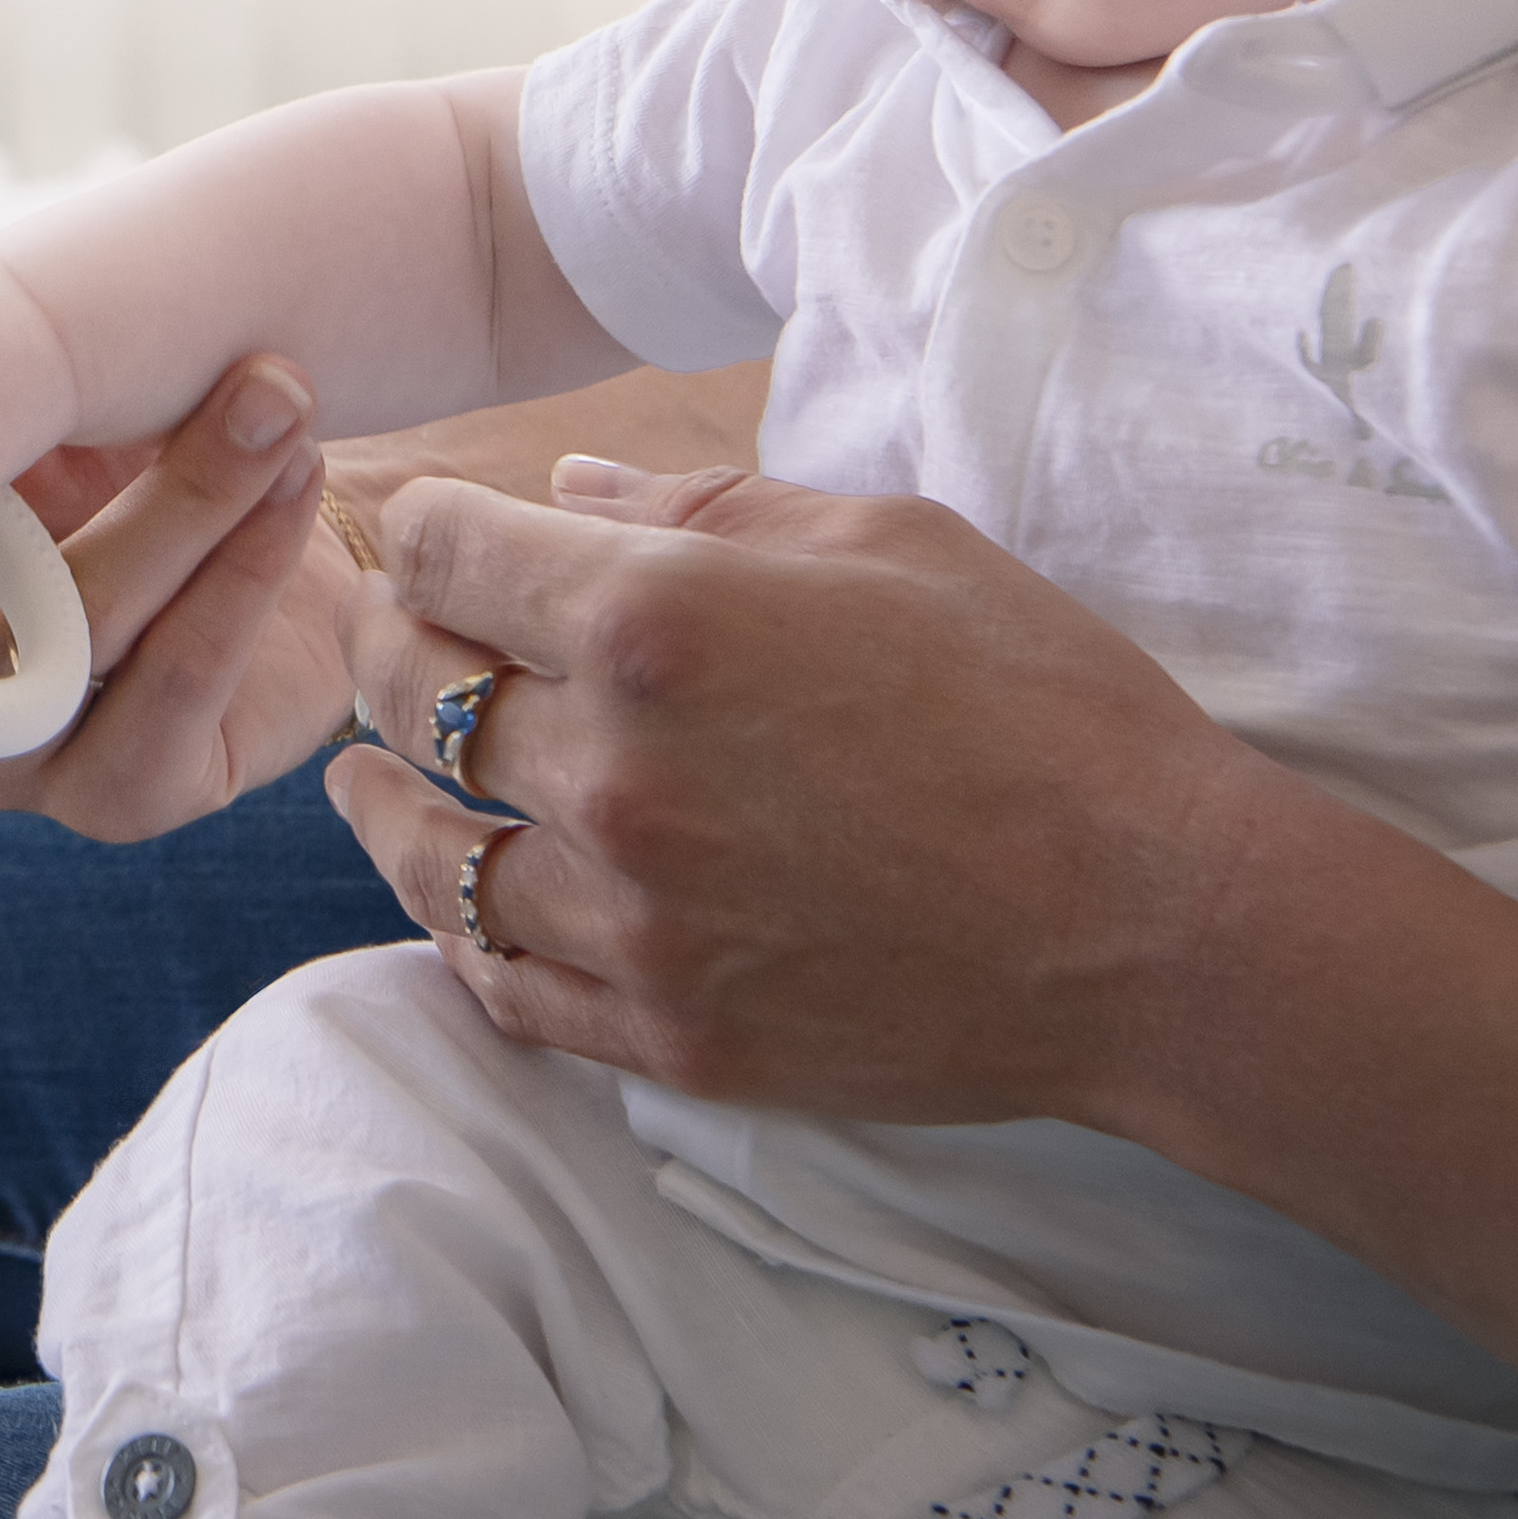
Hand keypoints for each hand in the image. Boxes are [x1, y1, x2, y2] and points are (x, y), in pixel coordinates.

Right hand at [0, 218, 356, 829]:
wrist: (342, 524)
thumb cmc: (164, 440)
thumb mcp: (21, 356)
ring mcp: (18, 746)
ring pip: (44, 642)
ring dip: (163, 509)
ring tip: (261, 393)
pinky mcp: (135, 786)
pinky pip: (164, 691)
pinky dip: (232, 575)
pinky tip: (285, 485)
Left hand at [313, 456, 1289, 1125]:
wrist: (1153, 923)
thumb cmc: (1043, 703)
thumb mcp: (889, 540)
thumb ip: (702, 502)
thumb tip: (564, 485)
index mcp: (657, 619)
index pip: (442, 549)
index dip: (423, 525)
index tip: (430, 531)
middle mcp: (613, 768)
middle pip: (406, 692)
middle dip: (386, 647)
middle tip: (386, 641)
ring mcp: (633, 917)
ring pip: (426, 854)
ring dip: (384, 804)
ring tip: (365, 782)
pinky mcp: (670, 1033)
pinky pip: (504, 982)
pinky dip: (463, 933)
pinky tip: (456, 901)